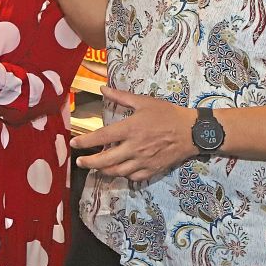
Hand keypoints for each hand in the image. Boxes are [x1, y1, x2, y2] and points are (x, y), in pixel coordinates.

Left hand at [70, 87, 196, 182]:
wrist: (191, 132)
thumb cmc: (167, 114)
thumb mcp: (144, 102)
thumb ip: (121, 97)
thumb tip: (102, 88)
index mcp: (130, 129)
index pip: (102, 138)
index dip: (85, 142)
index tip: (74, 144)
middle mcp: (134, 148)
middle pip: (105, 160)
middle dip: (89, 163)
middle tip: (80, 161)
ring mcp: (143, 161)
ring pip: (117, 172)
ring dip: (103, 171)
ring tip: (95, 168)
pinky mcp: (152, 170)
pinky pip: (132, 177)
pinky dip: (122, 176)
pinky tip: (118, 171)